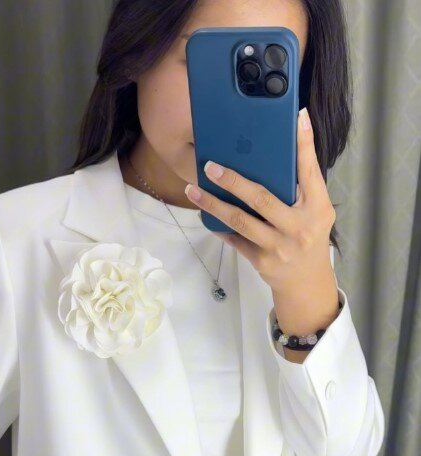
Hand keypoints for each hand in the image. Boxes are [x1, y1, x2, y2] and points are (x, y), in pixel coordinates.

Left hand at [184, 107, 336, 294]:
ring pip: (240, 221)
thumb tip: (284, 149)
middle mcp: (298, 226)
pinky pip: (235, 240)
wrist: (306, 282)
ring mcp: (278, 245)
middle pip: (262, 198)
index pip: (310, 171)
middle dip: (233, 180)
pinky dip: (219, 226)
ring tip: (194, 190)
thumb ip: (303, 187)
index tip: (297, 116)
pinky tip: (205, 214)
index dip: (304, 144)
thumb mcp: (317, 211)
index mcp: (317, 208)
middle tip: (210, 166)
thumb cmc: (309, 236)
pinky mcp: (261, 260)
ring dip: (213, 204)